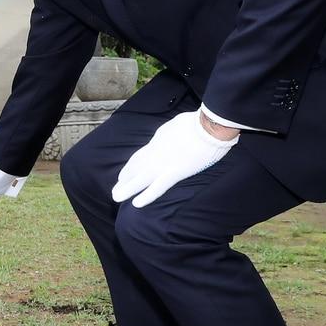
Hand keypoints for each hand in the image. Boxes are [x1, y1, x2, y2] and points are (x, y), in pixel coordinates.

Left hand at [111, 110, 238, 207]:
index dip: (130, 167)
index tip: (122, 176)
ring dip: (128, 189)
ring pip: (141, 178)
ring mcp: (164, 163)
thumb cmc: (198, 122)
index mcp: (157, 141)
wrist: (210, 124)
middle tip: (115, 190)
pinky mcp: (175, 171)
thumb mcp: (174, 124)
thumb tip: (166, 138)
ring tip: (117, 197)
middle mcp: (156, 152)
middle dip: (125, 180)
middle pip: (136, 168)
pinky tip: (136, 203)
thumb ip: (167, 134)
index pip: (139, 157)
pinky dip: (147, 196)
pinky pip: (158, 187)